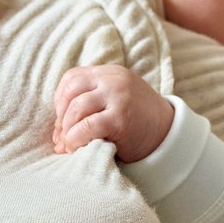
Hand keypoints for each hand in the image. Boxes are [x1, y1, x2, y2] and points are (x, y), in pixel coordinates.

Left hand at [52, 65, 175, 162]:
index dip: (60, 100)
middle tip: (61, 138)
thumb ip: (91, 101)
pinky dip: (75, 139)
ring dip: (66, 131)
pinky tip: (75, 149)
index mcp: (109, 73)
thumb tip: (56, 131)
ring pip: (76, 108)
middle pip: (71, 92)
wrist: (167, 134)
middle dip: (60, 117)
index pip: (71, 78)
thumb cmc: (135, 122)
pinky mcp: (120, 118)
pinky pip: (87, 126)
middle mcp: (113, 80)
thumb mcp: (114, 101)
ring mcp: (118, 97)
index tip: (62, 121)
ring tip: (67, 146)